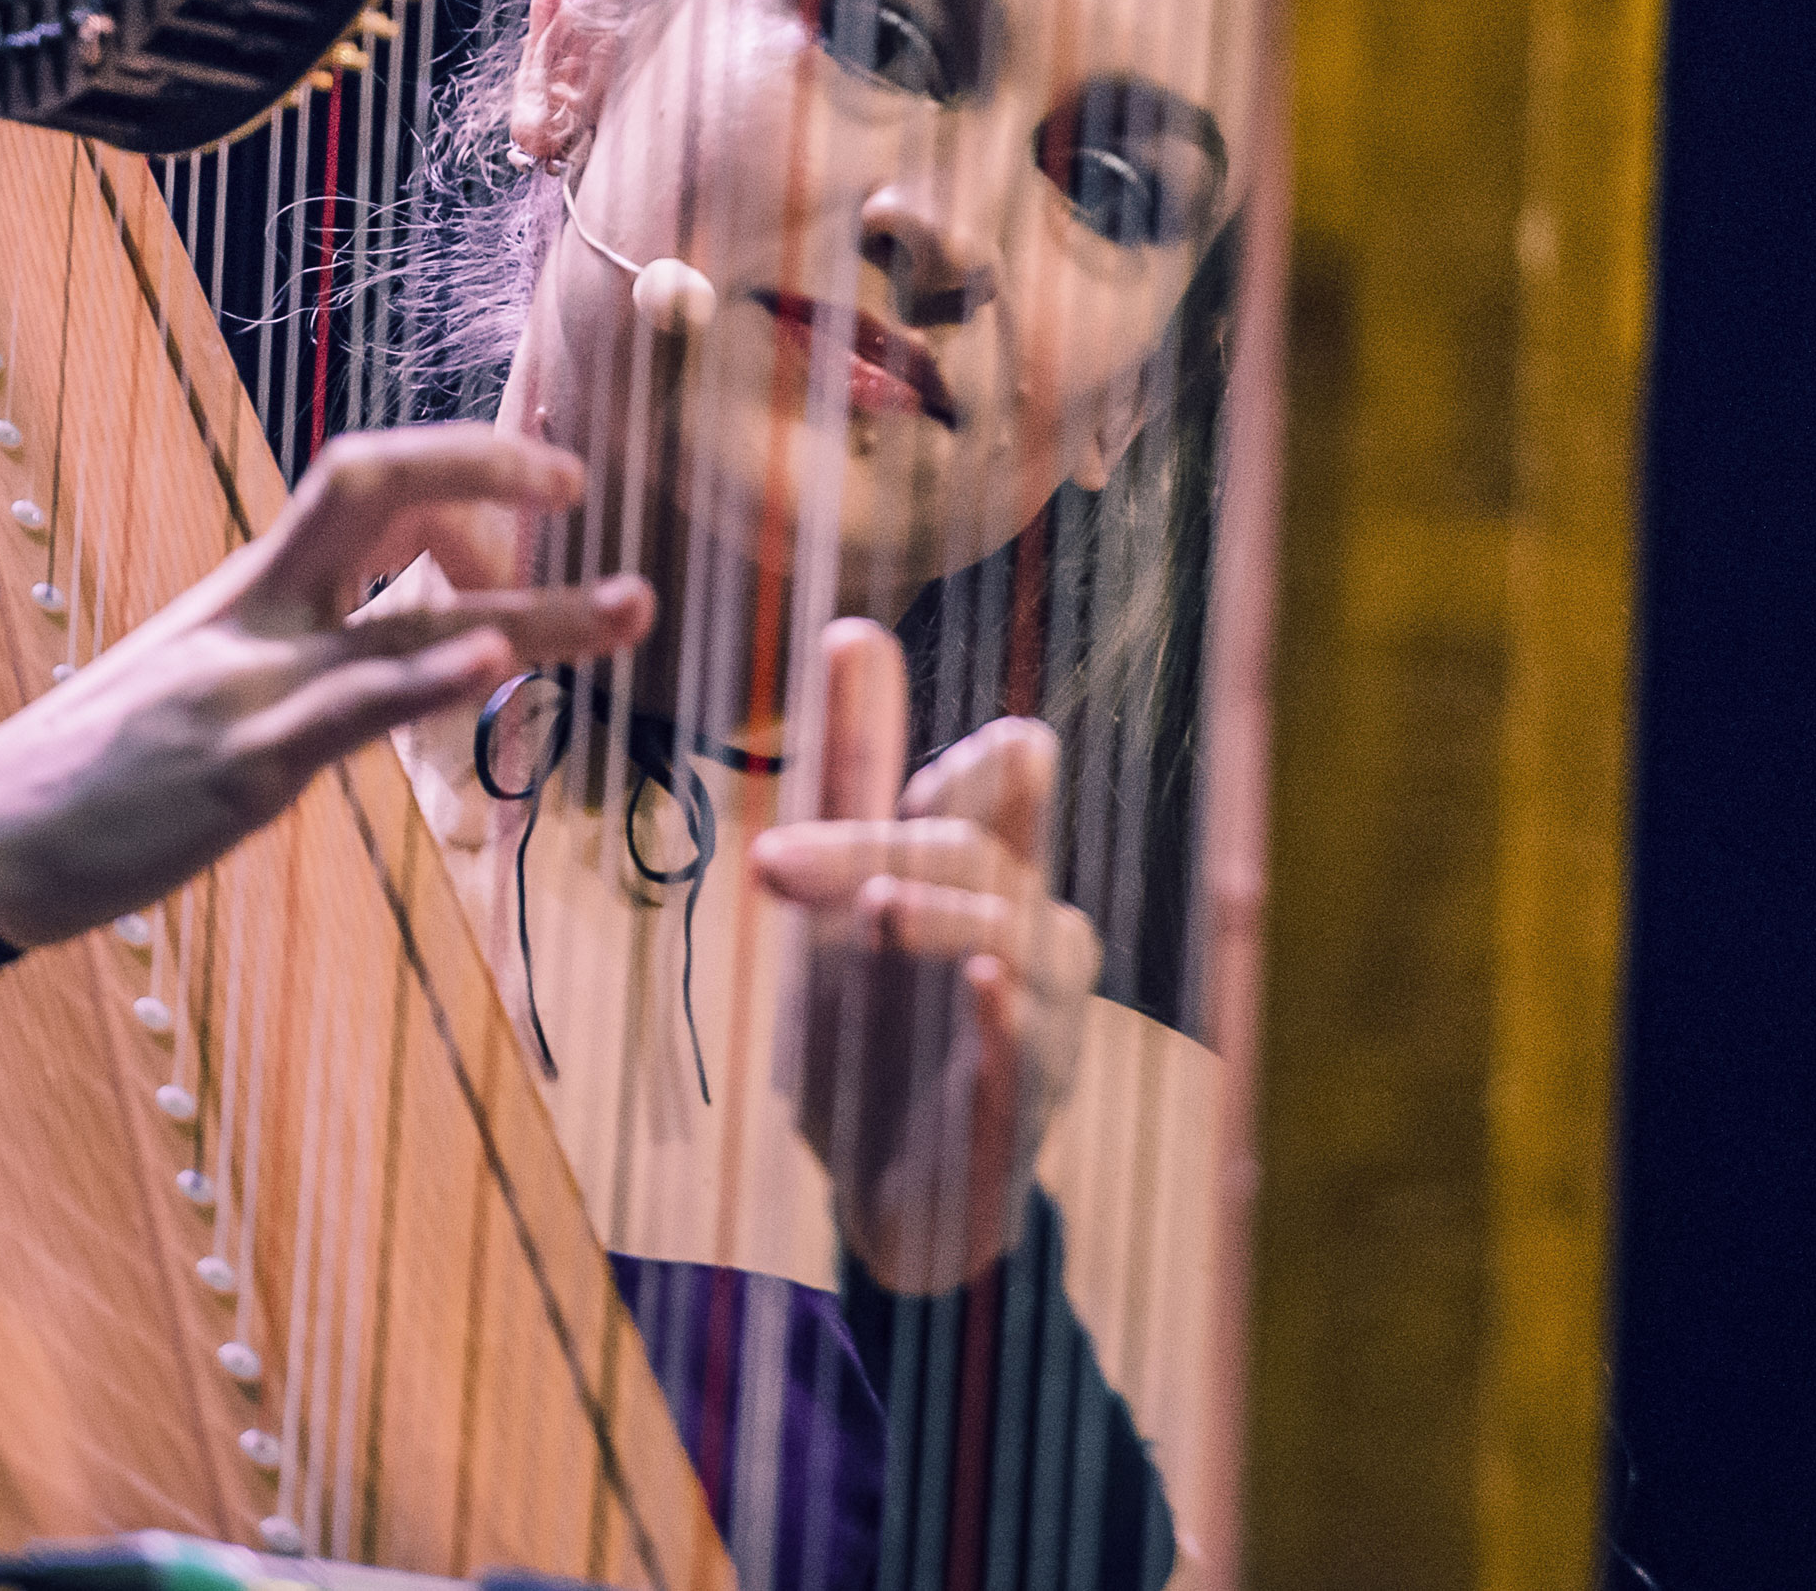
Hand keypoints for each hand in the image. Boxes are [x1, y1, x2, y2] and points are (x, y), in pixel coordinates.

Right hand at [0, 425, 651, 947]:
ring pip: (404, 619)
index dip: (460, 463)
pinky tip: (483, 669)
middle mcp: (257, 614)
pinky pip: (341, 712)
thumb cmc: (109, 765)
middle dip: (485, 471)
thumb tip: (417, 621)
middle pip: (373, 487)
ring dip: (535, 616)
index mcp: (253, 588)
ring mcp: (248, 685)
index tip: (550, 476)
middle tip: (584, 485)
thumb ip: (313, 641)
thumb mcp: (213, 676)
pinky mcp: (237, 768)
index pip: (365, 480)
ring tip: (629, 608)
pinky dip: (418, 684)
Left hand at [751, 618, 1099, 1293]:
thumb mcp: (845, 884)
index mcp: (994, 866)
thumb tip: (855, 626)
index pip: (989, 783)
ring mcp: (1042, 1015)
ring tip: (876, 906)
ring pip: (1010, 938)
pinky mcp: (1023, 1103)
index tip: (883, 754)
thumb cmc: (878, 1021)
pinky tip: (982, 985)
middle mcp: (1036, 926)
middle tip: (773, 860)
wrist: (886, 1190)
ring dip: (941, 918)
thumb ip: (858, 768)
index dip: (944, 759)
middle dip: (873, 847)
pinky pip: (1027, 1048)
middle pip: (972, 855)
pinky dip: (1007, 1016)